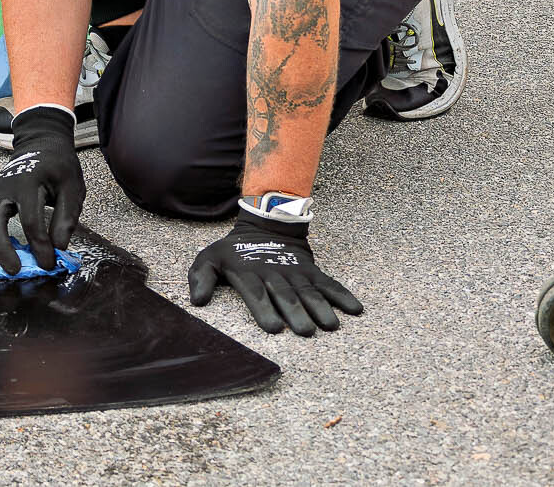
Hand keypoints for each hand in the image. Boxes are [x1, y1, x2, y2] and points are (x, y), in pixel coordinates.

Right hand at [0, 106, 84, 274]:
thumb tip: (59, 247)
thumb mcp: (72, 187)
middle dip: (3, 250)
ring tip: (2, 266)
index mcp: (28, 182)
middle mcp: (5, 187)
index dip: (40, 246)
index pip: (31, 221)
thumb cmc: (59, 166)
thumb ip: (67, 217)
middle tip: (16, 271)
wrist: (42, 142)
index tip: (49, 263)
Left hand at [187, 208, 362, 336]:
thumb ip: (201, 278)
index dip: (264, 309)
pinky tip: (355, 309)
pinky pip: (328, 284)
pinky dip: (342, 295)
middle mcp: (274, 274)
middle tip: (305, 332)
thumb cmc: (235, 250)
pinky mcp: (311, 271)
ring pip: (309, 291)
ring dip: (321, 308)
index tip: (273, 328)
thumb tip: (198, 301)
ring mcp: (295, 272)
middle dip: (295, 313)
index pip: (256, 293)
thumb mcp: (210, 258)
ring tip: (331, 325)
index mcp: (249, 274)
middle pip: (286, 295)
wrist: (265, 222)